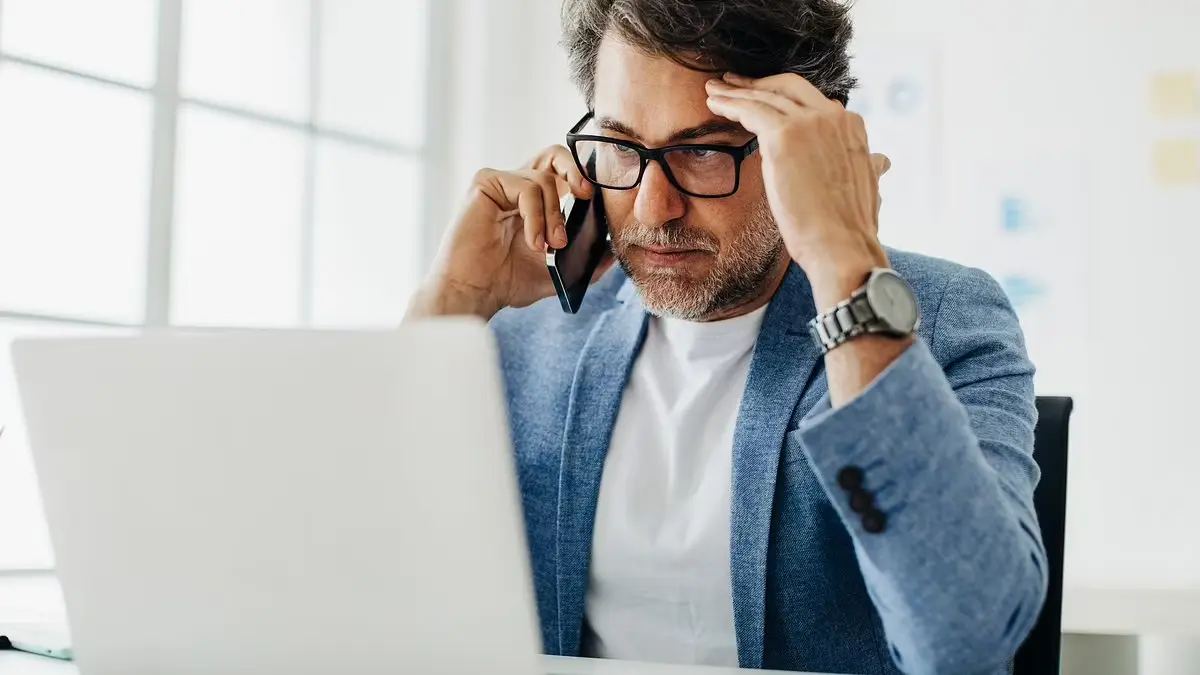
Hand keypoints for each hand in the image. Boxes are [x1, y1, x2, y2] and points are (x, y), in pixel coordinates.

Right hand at [409, 146, 612, 319]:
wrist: (473, 293)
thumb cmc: (505, 282)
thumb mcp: (555, 273)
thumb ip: (583, 262)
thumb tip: (612, 253)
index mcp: (533, 201)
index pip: (563, 172)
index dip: (583, 178)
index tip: (596, 201)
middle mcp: (516, 186)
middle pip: (554, 154)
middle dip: (576, 171)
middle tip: (586, 196)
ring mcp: (500, 182)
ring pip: (543, 179)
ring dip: (554, 215)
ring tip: (551, 246)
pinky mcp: (485, 184)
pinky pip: (525, 188)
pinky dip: (536, 217)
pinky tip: (533, 242)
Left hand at [705, 73, 888, 302]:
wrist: (842, 246)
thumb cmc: (849, 228)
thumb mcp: (868, 186)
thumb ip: (868, 165)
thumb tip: (879, 160)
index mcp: (852, 127)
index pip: (812, 101)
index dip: (784, 97)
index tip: (765, 98)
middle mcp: (834, 116)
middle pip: (788, 87)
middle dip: (758, 83)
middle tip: (732, 83)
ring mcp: (809, 122)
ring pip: (764, 96)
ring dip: (736, 91)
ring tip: (714, 90)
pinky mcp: (783, 135)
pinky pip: (750, 109)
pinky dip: (730, 103)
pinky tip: (713, 103)